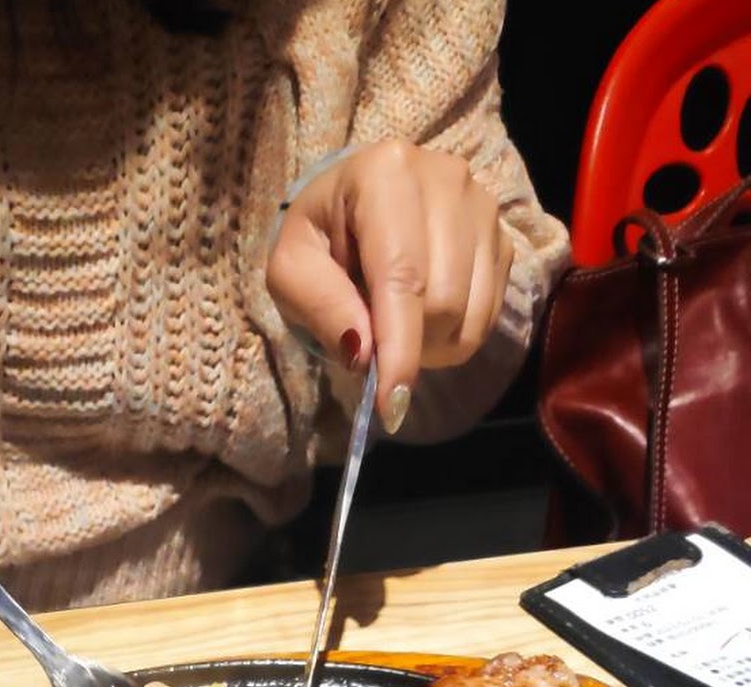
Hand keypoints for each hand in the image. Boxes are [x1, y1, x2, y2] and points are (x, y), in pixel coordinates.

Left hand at [266, 140, 514, 432]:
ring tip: (392, 325)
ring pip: (471, 312)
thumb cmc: (318, 236)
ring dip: (430, 345)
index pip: (402, 276)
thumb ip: (321, 307)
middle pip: (443, 300)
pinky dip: (455, 335)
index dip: (398, 346)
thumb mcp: (291, 269)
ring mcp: (484, 207)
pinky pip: (490, 313)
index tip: (391, 402)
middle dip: (406, 346)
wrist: (353, 204)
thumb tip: (365, 356)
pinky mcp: (503, 237)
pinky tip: (423, 316)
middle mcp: (448, 180)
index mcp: (386, 174)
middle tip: (370, 347)